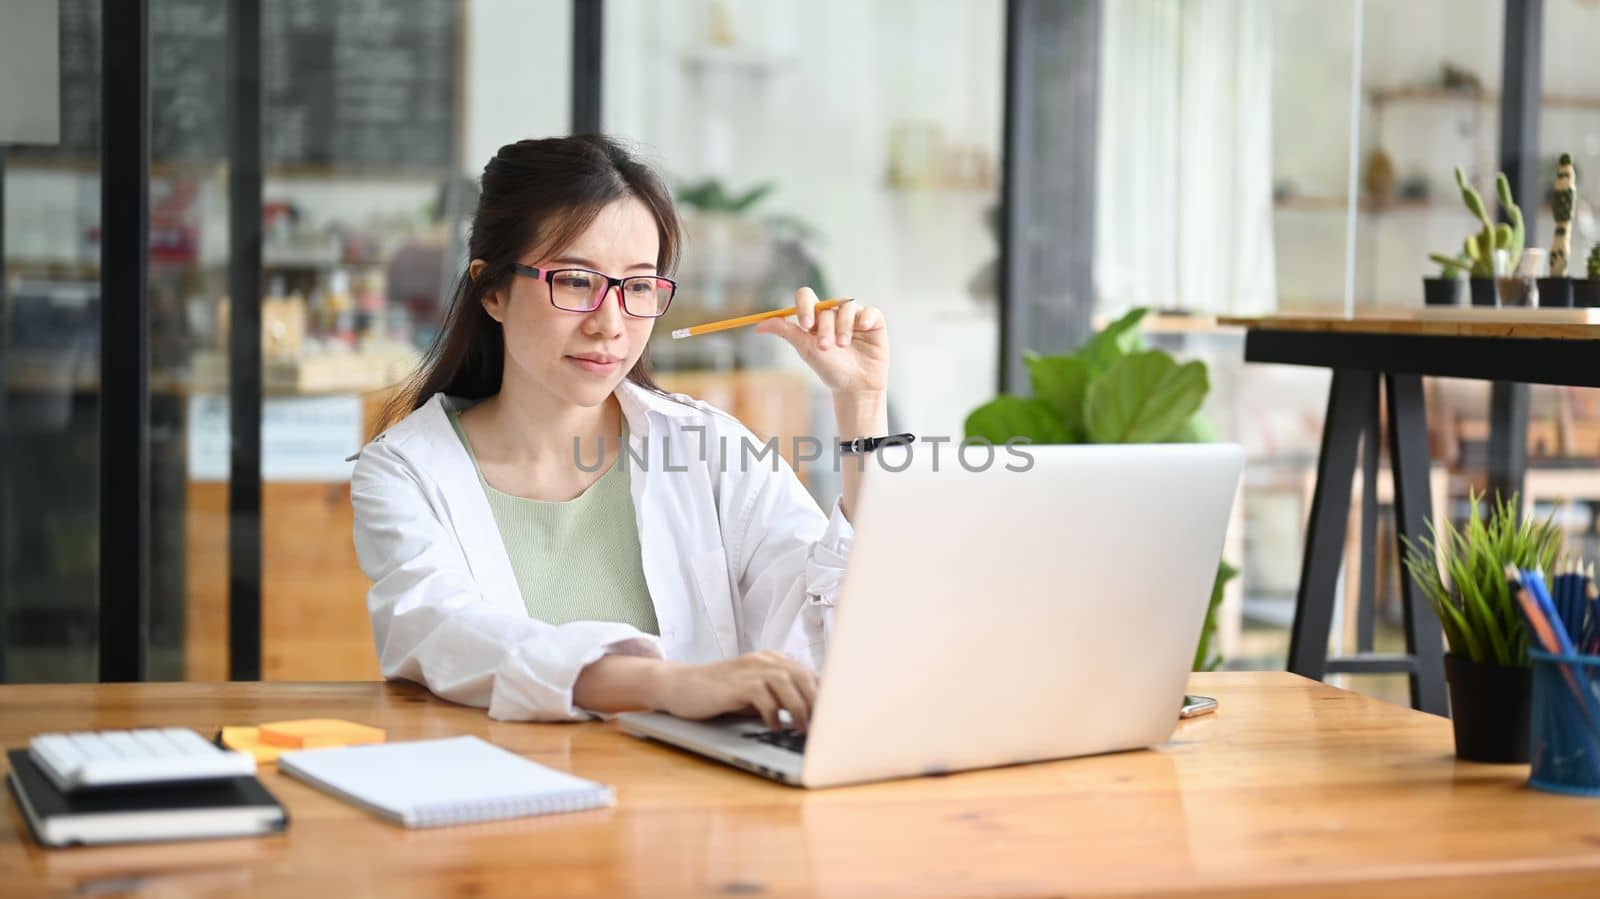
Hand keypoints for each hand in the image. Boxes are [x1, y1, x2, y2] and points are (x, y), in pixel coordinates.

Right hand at [653, 652, 818, 730]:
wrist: (680, 686)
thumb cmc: (720, 695)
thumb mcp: (755, 695)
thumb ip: (780, 699)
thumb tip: (812, 718)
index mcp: (774, 661)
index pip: (809, 674)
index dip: (825, 695)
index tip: (835, 717)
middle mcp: (765, 660)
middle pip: (803, 675)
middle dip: (817, 703)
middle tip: (823, 728)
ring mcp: (749, 669)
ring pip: (787, 682)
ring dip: (799, 708)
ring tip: (802, 729)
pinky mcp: (735, 682)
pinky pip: (763, 694)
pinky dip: (772, 712)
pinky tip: (773, 726)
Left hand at [754, 287, 888, 395]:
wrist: (854, 387)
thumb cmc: (829, 369)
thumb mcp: (806, 350)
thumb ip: (786, 332)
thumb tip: (759, 325)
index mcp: (816, 316)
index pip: (806, 296)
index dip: (804, 306)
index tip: (805, 325)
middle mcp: (835, 313)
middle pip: (827, 306)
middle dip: (824, 328)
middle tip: (824, 347)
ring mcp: (855, 317)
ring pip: (848, 307)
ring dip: (843, 326)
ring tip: (842, 346)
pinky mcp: (874, 322)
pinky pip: (870, 311)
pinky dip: (866, 317)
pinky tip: (862, 328)